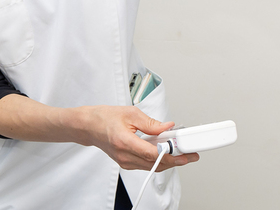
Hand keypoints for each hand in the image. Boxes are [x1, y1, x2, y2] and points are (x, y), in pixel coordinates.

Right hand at [85, 106, 199, 170]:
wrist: (90, 126)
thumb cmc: (106, 118)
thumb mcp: (131, 113)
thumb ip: (151, 123)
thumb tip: (168, 128)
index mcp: (125, 142)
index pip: (152, 154)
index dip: (170, 155)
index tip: (184, 153)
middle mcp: (125, 156)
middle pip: (155, 164)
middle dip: (175, 160)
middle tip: (189, 154)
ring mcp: (125, 162)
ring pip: (152, 166)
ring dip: (168, 161)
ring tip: (181, 152)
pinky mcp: (126, 163)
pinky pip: (146, 164)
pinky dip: (158, 159)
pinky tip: (166, 152)